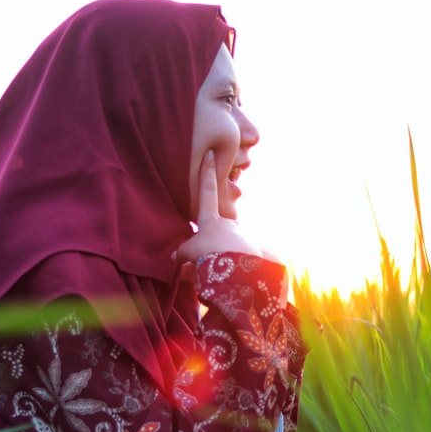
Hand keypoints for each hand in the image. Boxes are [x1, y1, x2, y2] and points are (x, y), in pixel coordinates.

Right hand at [174, 150, 262, 264]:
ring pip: (227, 250)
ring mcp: (243, 237)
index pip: (207, 191)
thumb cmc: (209, 255)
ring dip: (221, 261)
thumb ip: (182, 252)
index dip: (207, 173)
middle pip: (217, 235)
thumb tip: (175, 256)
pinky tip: (231, 276)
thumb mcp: (189, 253)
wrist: (235, 268)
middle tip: (206, 261)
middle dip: (211, 248)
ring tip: (216, 274)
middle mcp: (228, 225)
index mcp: (211, 220)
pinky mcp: (255, 251)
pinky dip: (233, 268)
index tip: (211, 154)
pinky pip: (239, 260)